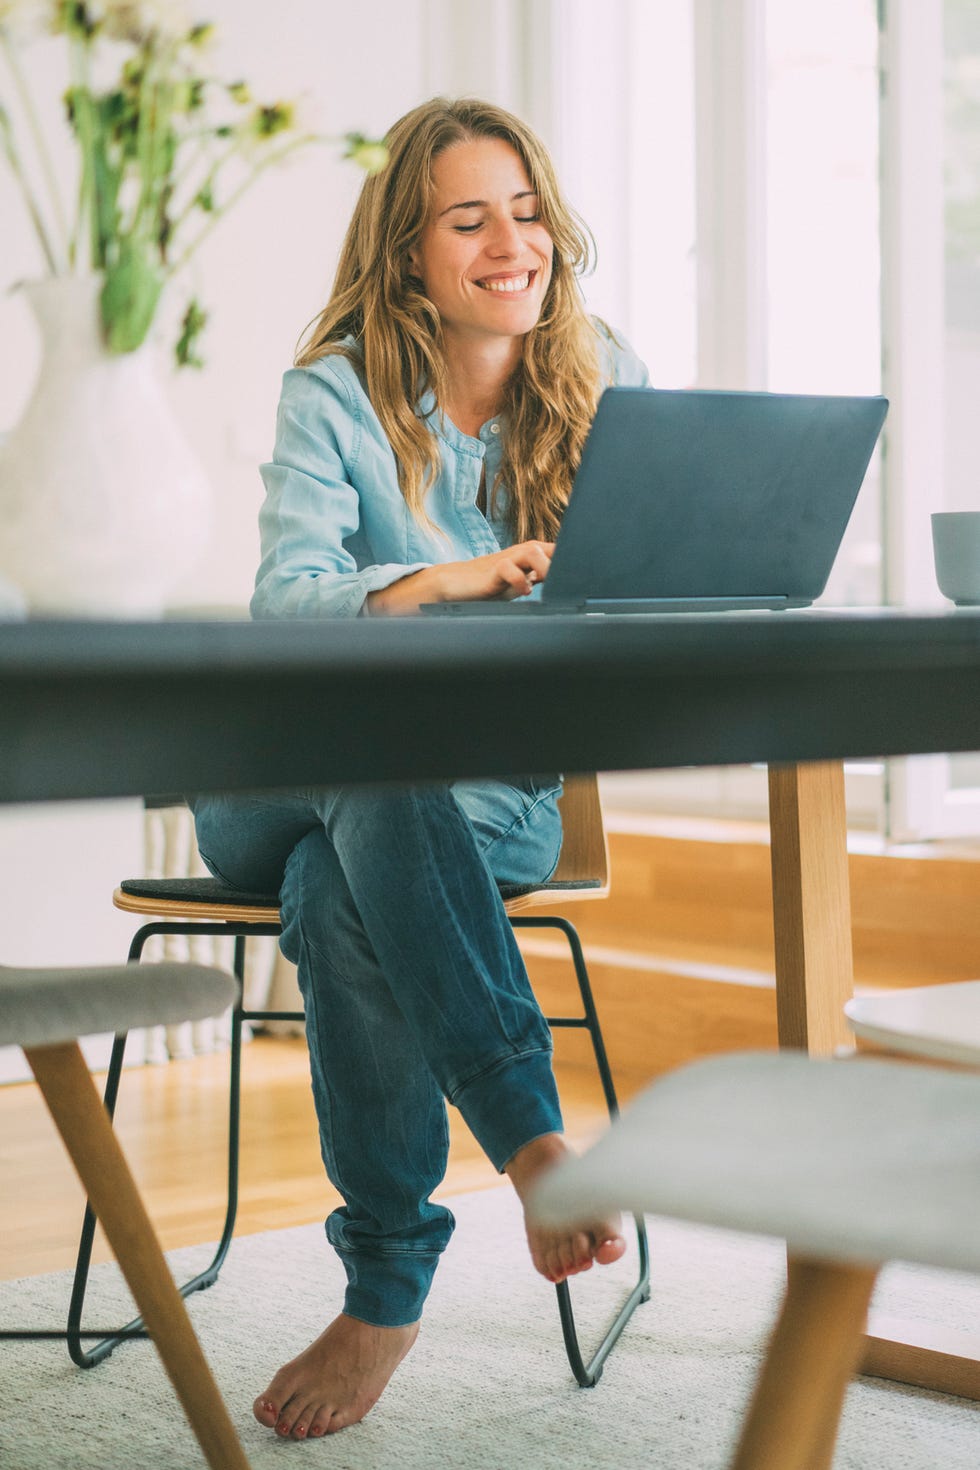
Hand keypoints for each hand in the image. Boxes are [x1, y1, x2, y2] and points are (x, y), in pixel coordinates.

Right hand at [367, 541, 554, 615]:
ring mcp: (505, 560)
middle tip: (565, 579)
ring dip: (542, 566)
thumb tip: (563, 582)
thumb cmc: (487, 584)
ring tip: (544, 582)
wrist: (453, 584)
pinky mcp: (492, 571)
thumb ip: (538, 577)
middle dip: (560, 560)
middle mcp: (518, 554)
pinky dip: (520, 580)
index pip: (555, 550)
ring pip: (531, 551)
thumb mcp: (518, 581)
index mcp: (527, 556)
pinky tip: (524, 590)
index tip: (581, 572)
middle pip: (547, 547)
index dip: (569, 558)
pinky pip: (509, 569)